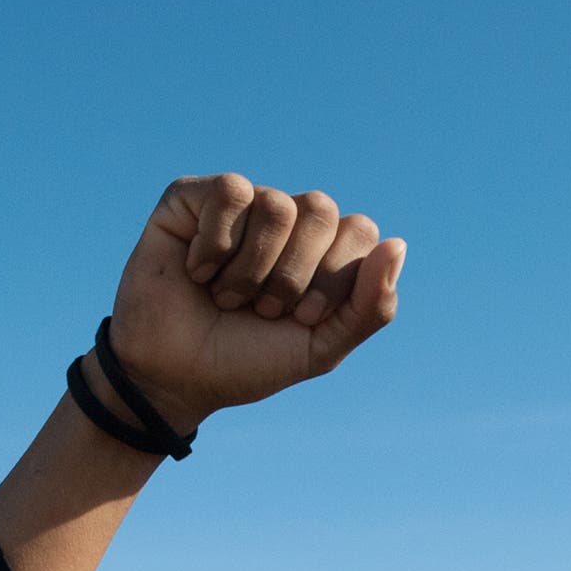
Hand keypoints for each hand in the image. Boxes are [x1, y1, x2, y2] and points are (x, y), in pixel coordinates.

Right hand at [106, 174, 405, 428]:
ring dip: (249, 270)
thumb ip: (369, 308)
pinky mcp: (192, 198)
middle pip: (321, 209)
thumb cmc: (243, 364)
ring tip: (223, 296)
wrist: (172, 380)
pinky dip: (216, 244)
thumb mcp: (319, 350)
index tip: (297, 320)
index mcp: (320, 251)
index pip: (358, 232)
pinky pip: (232, 191)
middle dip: (290, 277)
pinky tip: (196, 271)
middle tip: (258, 310)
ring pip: (276, 205)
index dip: (332, 281)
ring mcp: (239, 207)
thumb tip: (397, 245)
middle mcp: (284, 221)